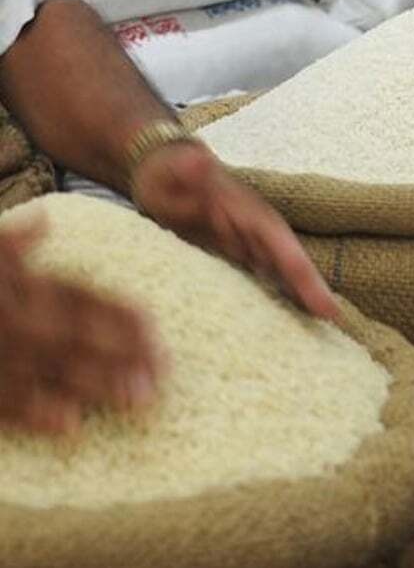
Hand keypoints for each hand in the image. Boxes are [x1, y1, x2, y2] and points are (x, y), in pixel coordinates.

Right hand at [0, 217, 163, 435]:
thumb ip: (8, 243)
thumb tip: (43, 225)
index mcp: (10, 282)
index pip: (73, 295)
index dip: (115, 311)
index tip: (155, 327)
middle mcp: (5, 314)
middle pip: (71, 333)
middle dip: (119, 352)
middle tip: (161, 374)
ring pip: (45, 369)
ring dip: (93, 385)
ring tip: (137, 400)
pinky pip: (0, 401)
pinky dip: (34, 412)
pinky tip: (70, 425)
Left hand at [131, 143, 340, 322]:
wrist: (159, 170)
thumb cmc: (169, 172)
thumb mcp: (176, 168)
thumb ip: (189, 169)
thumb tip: (198, 161)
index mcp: (252, 214)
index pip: (285, 250)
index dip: (307, 279)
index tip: (329, 308)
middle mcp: (256, 231)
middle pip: (290, 267)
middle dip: (312, 294)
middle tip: (333, 325)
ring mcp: (245, 244)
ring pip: (278, 275)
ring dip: (296, 299)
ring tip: (315, 333)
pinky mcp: (230, 255)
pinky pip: (257, 280)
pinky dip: (271, 298)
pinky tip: (275, 324)